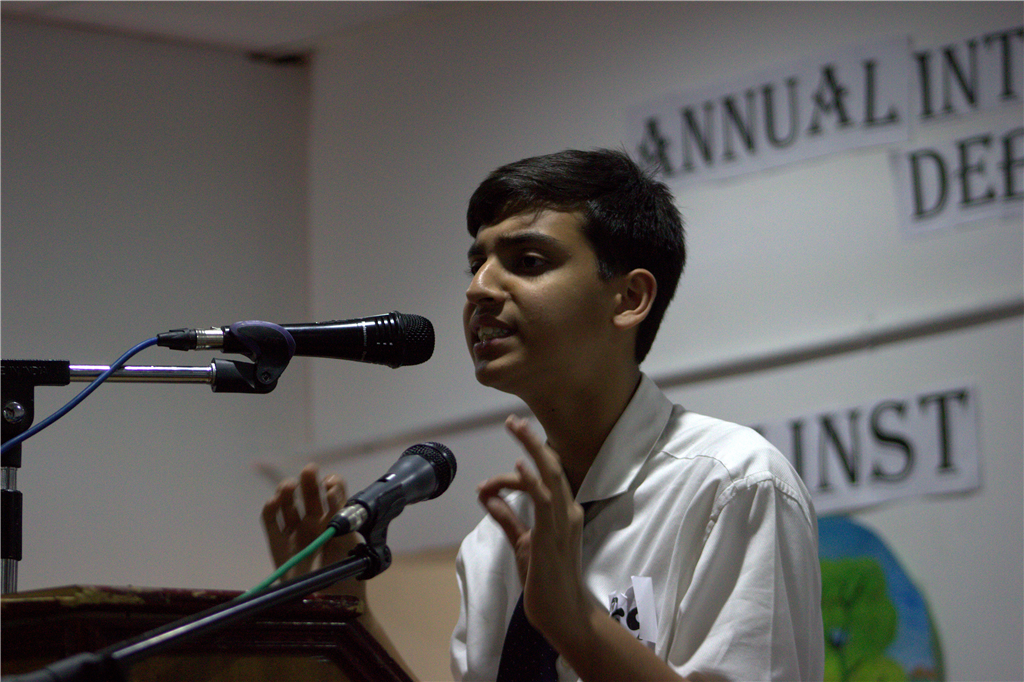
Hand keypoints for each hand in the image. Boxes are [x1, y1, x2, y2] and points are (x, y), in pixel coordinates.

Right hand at [261, 463, 363, 597]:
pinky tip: (274, 501)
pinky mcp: (279, 546)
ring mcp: (296, 534)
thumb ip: (340, 515)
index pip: (332, 494)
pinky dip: (270, 510)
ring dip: (287, 491)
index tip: (331, 484)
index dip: (331, 484)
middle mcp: (315, 524)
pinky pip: (271, 524)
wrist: (334, 604)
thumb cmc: (347, 573)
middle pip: (309, 495)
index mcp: (335, 520)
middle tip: (310, 470)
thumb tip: (330, 488)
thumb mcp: (349, 541)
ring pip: (288, 505)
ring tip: (290, 486)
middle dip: (309, 481)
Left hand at [477, 416, 589, 644]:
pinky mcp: (550, 535)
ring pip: (550, 475)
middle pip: (552, 466)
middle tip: (514, 421)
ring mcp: (561, 522)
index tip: (495, 471)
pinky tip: (520, 465)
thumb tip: (488, 498)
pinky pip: (543, 501)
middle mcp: (567, 512)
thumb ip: (507, 520)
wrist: (563, 614)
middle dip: (532, 441)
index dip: (520, 468)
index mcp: (564, 513)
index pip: (544, 479)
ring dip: (532, 449)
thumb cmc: (546, 581)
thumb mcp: (523, 544)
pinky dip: (531, 481)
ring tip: (516, 426)